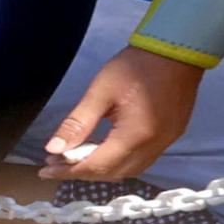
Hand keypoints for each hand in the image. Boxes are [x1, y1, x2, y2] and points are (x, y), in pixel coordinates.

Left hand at [42, 47, 205, 182]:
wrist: (177, 50)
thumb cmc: (137, 67)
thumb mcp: (100, 92)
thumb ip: (77, 123)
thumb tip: (54, 148)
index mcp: (135, 135)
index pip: (97, 166)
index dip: (69, 172)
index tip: (46, 171)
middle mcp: (154, 145)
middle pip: (114, 173)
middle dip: (83, 173)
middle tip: (57, 164)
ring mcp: (167, 141)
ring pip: (130, 170)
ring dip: (103, 170)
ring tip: (76, 159)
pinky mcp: (172, 134)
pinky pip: (143, 159)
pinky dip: (120, 162)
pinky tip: (104, 152)